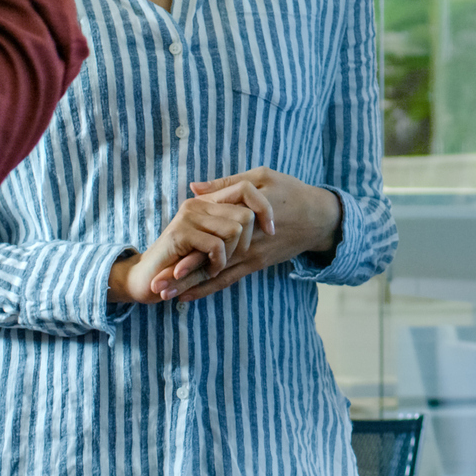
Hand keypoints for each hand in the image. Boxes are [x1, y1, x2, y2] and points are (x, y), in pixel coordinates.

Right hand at [109, 181, 274, 303]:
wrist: (146, 279)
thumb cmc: (182, 262)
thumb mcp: (211, 243)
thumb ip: (231, 226)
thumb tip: (260, 218)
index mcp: (208, 201)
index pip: (247, 189)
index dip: (265, 209)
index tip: (271, 231)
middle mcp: (199, 203)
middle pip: (246, 213)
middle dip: (245, 242)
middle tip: (230, 258)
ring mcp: (189, 216)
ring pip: (234, 229)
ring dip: (229, 256)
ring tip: (215, 266)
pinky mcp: (181, 234)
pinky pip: (216, 246)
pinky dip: (217, 263)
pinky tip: (209, 271)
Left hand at [157, 168, 344, 304]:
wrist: (320, 218)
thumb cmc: (291, 192)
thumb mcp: (261, 177)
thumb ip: (226, 184)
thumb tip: (193, 188)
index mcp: (245, 220)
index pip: (209, 242)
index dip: (185, 255)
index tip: (161, 266)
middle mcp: (246, 245)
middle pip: (207, 265)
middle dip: (180, 278)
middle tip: (155, 288)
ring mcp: (252, 257)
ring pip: (216, 277)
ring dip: (191, 288)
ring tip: (165, 298)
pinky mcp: (256, 264)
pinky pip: (230, 280)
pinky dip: (209, 289)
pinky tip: (190, 297)